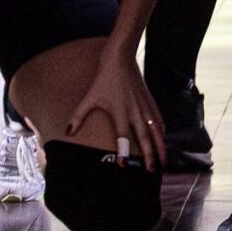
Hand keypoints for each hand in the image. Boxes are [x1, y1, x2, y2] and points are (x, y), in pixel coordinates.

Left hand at [65, 44, 165, 169]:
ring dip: (160, 146)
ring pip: (155, 130)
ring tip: (164, 160)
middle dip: (149, 155)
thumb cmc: (104, 79)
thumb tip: (67, 132)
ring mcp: (144, 107)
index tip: (123, 166)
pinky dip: (161, 130)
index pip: (123, 137)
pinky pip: (158, 118)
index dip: (123, 152)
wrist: (120, 59)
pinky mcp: (149, 100)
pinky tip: (163, 137)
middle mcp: (135, 112)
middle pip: (144, 138)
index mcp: (120, 113)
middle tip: (152, 170)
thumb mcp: (89, 98)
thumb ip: (78, 116)